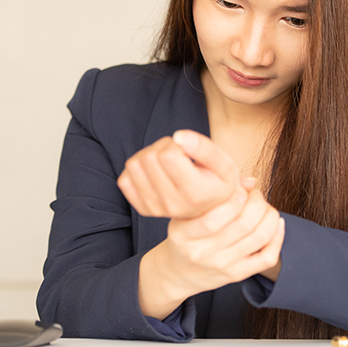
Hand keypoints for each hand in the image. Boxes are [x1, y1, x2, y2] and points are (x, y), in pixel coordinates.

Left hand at [117, 130, 242, 218]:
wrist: (210, 210)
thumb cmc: (217, 182)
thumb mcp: (223, 163)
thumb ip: (205, 147)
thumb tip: (178, 136)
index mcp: (196, 193)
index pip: (168, 155)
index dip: (174, 144)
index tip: (186, 150)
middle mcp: (174, 205)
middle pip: (149, 157)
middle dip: (162, 146)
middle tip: (177, 154)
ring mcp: (156, 209)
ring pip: (134, 165)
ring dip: (148, 155)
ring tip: (165, 162)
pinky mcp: (143, 209)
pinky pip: (124, 179)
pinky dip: (137, 170)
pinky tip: (154, 173)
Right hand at [138, 188, 284, 318]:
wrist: (178, 272)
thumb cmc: (184, 236)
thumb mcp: (186, 213)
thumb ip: (214, 194)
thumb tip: (251, 181)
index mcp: (183, 234)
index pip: (212, 218)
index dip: (234, 200)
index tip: (241, 191)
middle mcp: (202, 253)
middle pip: (242, 225)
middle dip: (257, 203)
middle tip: (256, 196)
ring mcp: (221, 265)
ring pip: (258, 238)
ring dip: (269, 216)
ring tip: (265, 208)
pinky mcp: (237, 275)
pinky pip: (267, 258)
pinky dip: (277, 238)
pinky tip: (276, 224)